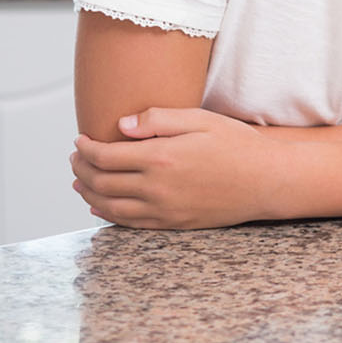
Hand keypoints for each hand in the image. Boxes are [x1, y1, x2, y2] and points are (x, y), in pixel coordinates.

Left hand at [71, 107, 281, 228]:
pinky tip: (100, 205)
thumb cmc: (237, 145)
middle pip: (101, 182)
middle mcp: (156, 188)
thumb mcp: (201, 119)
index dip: (86, 148)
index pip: (106, 156)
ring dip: (87, 193)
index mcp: (161, 157)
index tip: (79, 140)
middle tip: (75, 157)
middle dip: (81, 169)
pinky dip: (107, 214)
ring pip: (109, 205)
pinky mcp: (171, 223)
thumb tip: (121, 125)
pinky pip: (128, 222)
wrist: (266, 181)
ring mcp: (163, 210)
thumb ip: (159, 118)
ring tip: (79, 180)